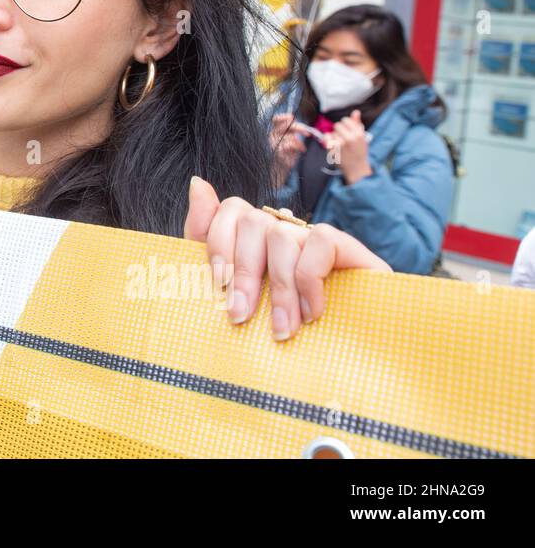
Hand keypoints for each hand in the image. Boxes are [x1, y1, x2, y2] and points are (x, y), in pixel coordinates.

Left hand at [184, 176, 389, 340]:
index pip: (231, 210)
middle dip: (243, 272)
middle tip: (239, 316)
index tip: (217, 283)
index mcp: (256, 241)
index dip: (218, 239)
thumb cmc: (280, 334)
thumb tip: (197, 183)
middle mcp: (287, 232)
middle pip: (253, 222)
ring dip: (279, 288)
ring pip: (283, 236)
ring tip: (282, 330)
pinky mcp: (350, 249)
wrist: (349, 365)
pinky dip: (310, 279)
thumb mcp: (233, 294)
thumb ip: (208, 240)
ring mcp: (317, 240)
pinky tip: (312, 313)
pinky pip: (321, 241)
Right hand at [269, 112, 305, 187]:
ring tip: (302, 148)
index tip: (292, 117)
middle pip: (285, 126)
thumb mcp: (290, 141)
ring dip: (299, 142)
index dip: (283, 117)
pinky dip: (297, 147)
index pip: (275, 120)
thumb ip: (293, 133)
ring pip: (290, 137)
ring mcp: (273, 144)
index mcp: (274, 132)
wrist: (279, 171)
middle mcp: (272, 137)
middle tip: (307, 133)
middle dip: (298, 128)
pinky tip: (300, 151)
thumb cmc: (286, 155)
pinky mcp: (277, 152)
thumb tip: (303, 127)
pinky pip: (290, 145)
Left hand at [325, 109, 371, 182]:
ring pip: (332, 132)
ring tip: (341, 143)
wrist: (356, 168)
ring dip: (335, 136)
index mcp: (359, 134)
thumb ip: (358, 124)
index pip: (346, 120)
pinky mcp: (332, 149)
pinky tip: (334, 144)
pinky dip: (328, 139)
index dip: (346, 125)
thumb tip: (355, 111)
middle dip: (339, 130)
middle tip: (344, 138)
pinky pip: (326, 137)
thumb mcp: (362, 137)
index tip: (347, 131)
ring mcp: (340, 144)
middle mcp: (350, 138)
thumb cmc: (359, 151)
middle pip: (337, 125)